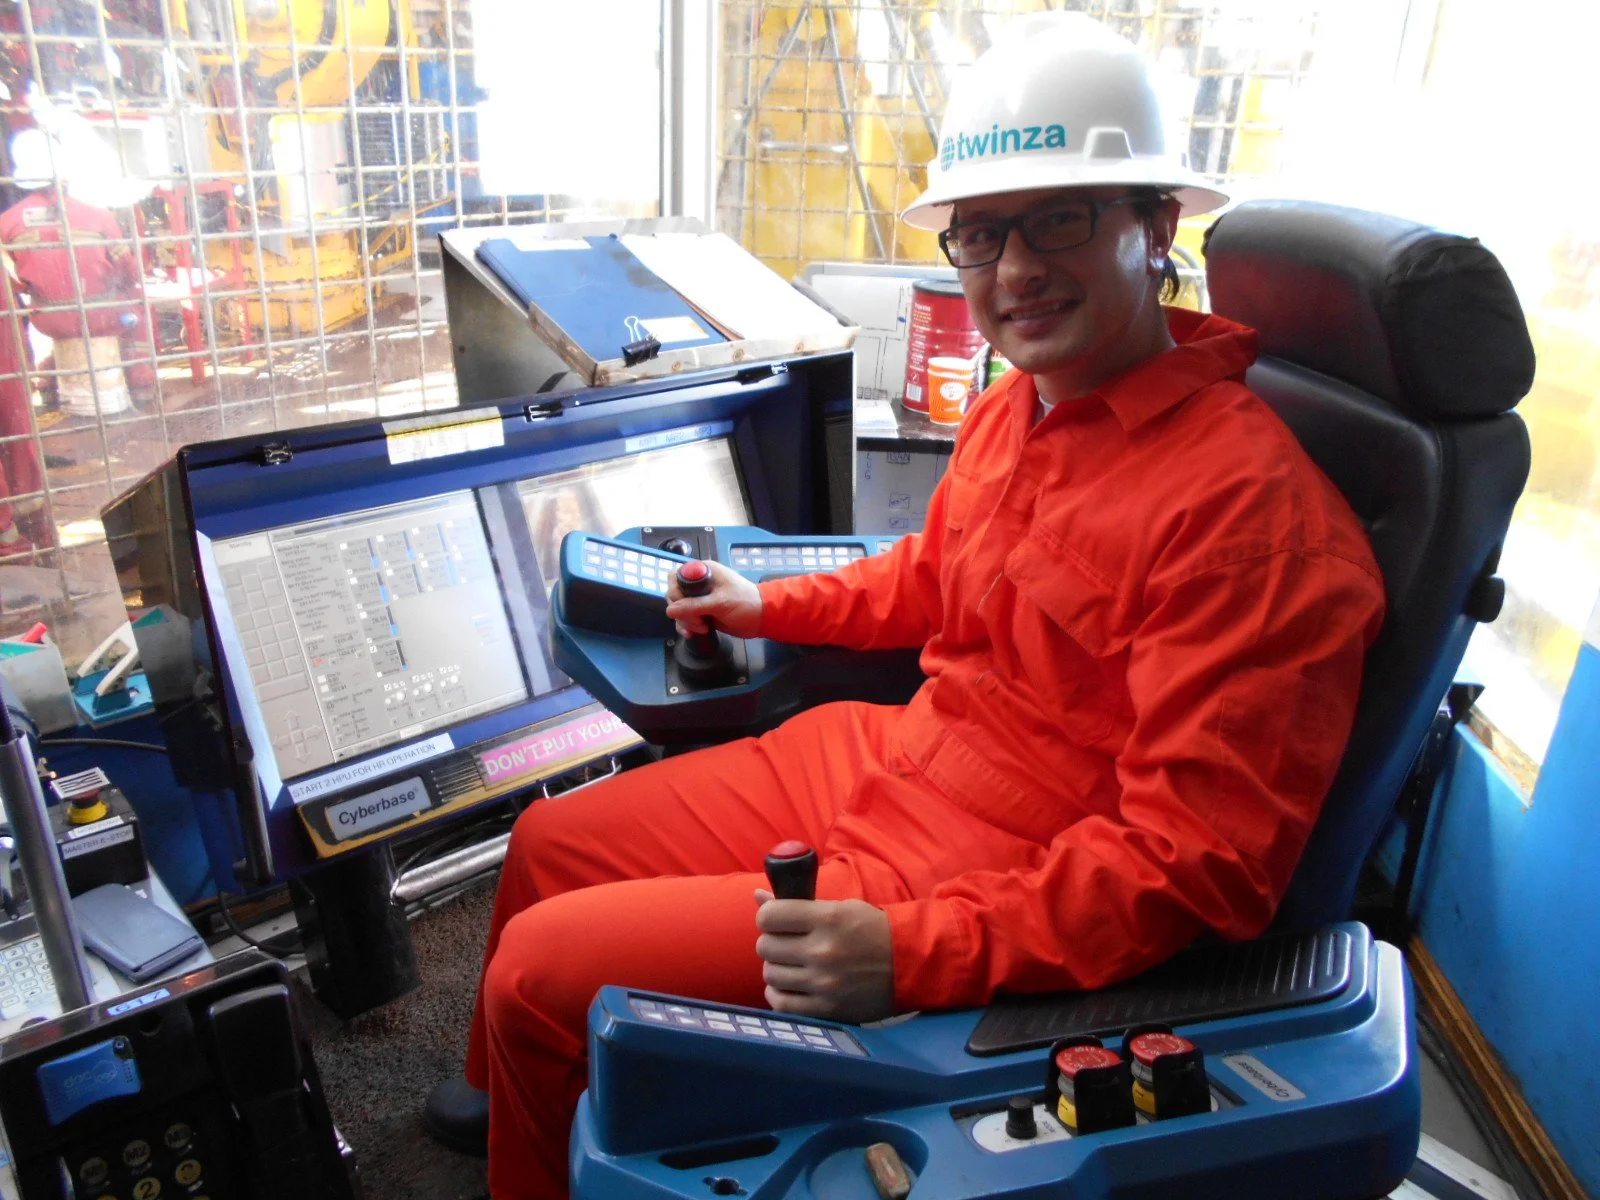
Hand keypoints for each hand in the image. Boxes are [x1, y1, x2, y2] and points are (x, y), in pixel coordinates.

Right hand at [665, 560, 762, 637]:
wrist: (762, 618)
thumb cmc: (745, 603)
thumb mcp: (720, 603)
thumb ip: (694, 606)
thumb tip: (669, 610)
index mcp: (704, 572)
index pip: (675, 576)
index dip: (675, 591)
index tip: (682, 605)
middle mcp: (699, 584)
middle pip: (675, 595)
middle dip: (682, 611)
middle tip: (698, 620)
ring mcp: (699, 599)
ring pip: (679, 610)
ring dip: (686, 622)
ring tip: (702, 628)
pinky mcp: (701, 613)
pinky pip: (685, 620)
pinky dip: (686, 627)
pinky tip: (693, 634)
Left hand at [754, 890, 893, 1022]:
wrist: (910, 964)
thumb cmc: (872, 931)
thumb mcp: (840, 908)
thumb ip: (798, 905)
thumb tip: (757, 897)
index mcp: (828, 918)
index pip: (770, 917)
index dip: (768, 917)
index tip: (775, 920)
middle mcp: (823, 951)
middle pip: (766, 946)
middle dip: (772, 942)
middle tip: (785, 942)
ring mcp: (824, 983)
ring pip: (770, 974)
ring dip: (776, 967)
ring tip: (791, 963)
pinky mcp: (827, 1008)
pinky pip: (781, 1004)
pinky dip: (778, 993)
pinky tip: (789, 985)